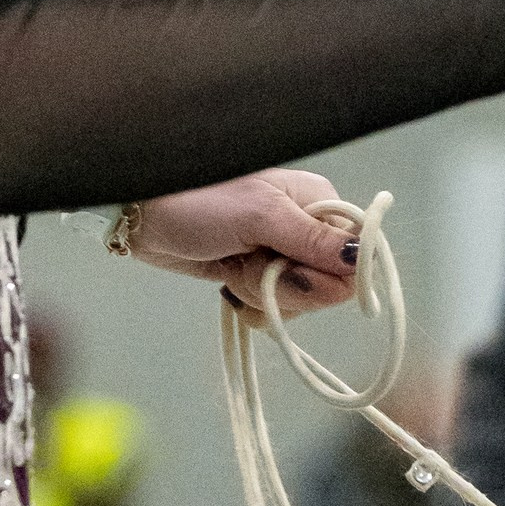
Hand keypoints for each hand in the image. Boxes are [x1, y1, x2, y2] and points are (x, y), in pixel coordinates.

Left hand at [121, 170, 359, 317]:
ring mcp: (281, 254)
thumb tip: (362, 255)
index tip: (292, 272)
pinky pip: (274, 306)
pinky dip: (250, 302)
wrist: (142, 214)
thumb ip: (312, 240)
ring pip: (299, 301)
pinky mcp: (257, 275)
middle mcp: (306, 228)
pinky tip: (228, 283)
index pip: (354, 256)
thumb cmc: (197, 199)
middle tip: (250, 262)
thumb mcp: (258, 216)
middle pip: (328, 286)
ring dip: (261, 293)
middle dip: (286, 286)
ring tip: (232, 265)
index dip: (328, 277)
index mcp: (318, 201)